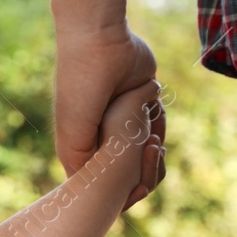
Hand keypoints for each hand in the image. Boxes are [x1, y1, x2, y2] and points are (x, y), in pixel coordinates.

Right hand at [53, 18, 165, 205]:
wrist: (98, 43)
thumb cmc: (83, 88)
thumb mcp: (76, 136)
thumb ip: (81, 166)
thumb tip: (96, 193)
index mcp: (83, 147)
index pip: (105, 184)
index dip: (122, 191)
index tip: (133, 185)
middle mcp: (101, 135)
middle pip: (131, 168)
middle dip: (145, 164)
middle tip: (147, 145)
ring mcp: (121, 118)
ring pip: (147, 147)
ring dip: (154, 139)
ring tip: (149, 123)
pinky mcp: (140, 100)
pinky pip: (157, 122)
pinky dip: (160, 119)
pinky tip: (152, 105)